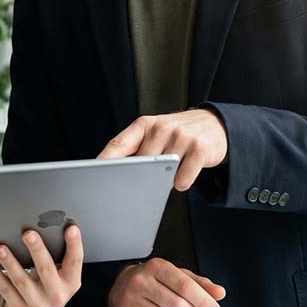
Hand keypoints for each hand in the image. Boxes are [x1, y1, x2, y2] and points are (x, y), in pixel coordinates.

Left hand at [0, 224, 83, 306]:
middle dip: (37, 250)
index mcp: (71, 282)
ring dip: (10, 262)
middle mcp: (57, 295)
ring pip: (22, 281)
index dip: (74, 244)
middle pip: (46, 269)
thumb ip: (58, 258)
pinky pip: (6, 290)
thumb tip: (44, 228)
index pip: (75, 261)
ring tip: (0, 248)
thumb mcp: (61, 276)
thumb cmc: (50, 287)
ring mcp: (38, 305)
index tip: (71, 228)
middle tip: (28, 234)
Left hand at [97, 110, 227, 190]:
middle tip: (145, 182)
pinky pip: (183, 178)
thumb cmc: (179, 134)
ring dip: (165, 180)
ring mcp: (181, 136)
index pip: (118, 144)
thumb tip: (115, 176)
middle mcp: (161, 127)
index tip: (90, 176)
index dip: (103, 161)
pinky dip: (182, 182)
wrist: (216, 125)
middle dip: (140, 177)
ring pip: (162, 173)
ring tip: (172, 170)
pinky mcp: (199, 148)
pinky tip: (186, 173)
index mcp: (145, 124)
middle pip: (140, 164)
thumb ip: (137, 149)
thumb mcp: (156, 134)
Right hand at [107, 258, 225, 306]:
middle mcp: (142, 281)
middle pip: (177, 305)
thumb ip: (199, 283)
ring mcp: (133, 299)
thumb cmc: (154, 280)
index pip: (185, 286)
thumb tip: (219, 293)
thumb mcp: (176, 275)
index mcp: (157, 267)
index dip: (204, 301)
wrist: (121, 287)